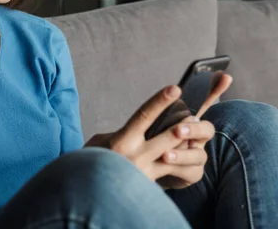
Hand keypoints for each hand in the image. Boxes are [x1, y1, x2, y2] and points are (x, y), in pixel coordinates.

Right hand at [85, 74, 232, 185]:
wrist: (88, 193)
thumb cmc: (90, 163)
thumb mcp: (98, 143)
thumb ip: (119, 134)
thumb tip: (136, 128)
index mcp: (121, 140)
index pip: (144, 116)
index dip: (160, 101)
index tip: (174, 88)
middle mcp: (135, 155)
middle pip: (167, 137)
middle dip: (183, 125)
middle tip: (194, 117)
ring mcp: (144, 172)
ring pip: (173, 157)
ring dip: (185, 147)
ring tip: (194, 138)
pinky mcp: (148, 186)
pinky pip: (168, 172)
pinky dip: (176, 164)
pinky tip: (182, 159)